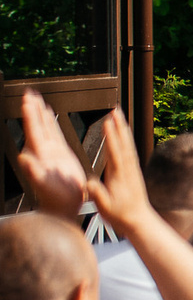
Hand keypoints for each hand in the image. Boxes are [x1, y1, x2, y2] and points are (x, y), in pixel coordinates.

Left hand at [13, 89, 88, 221]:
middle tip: (30, 91)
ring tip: (37, 98)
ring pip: (44, 126)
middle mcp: (42, 150)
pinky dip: (51, 122)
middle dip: (32, 108)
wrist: (64, 208)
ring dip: (40, 112)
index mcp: (39, 154)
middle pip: (36, 124)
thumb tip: (22, 157)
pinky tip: (50, 115)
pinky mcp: (60, 154)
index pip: (33, 129)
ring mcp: (50, 152)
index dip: (30, 113)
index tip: (27, 98)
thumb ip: (32, 170)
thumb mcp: (44, 184)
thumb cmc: (55, 198)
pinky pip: (55, 133)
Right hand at [88, 110, 154, 239]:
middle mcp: (128, 170)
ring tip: (120, 116)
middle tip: (115, 110)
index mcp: (119, 176)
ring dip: (123, 129)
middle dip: (119, 126)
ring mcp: (132, 170)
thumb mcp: (104, 207)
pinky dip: (126, 140)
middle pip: (123, 143)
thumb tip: (89, 182)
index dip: (111, 137)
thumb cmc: (120, 215)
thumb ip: (97, 194)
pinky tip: (124, 134)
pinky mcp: (134, 172)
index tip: (108, 122)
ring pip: (128, 145)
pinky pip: (130, 152)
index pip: (114, 152)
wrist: (139, 221)